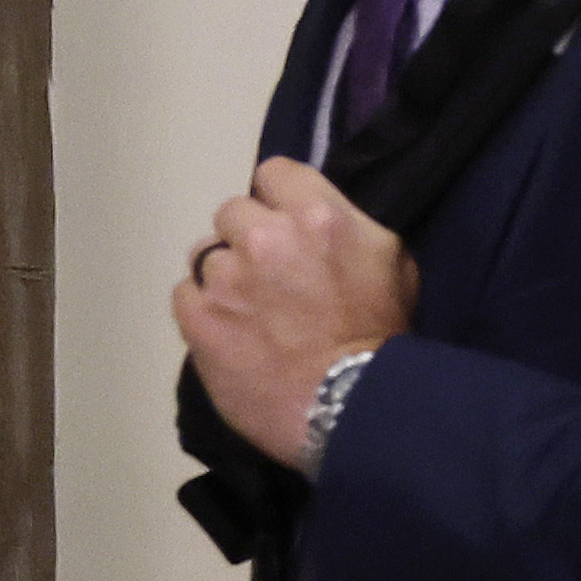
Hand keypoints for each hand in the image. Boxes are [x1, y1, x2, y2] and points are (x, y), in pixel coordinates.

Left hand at [176, 158, 414, 465]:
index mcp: (317, 216)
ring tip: (249, 311)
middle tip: (271, 275)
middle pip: (233, 212)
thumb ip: (351, 229)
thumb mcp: (394, 265)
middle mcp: (264, 236)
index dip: (280, 199)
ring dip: (224, 275)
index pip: (273, 173)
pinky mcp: (196, 315)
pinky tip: (231, 332)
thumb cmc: (381, 337)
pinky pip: (186, 294)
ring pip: (205, 254)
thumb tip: (322, 222)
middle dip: (249, 237)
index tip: (289, 226)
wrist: (351, 407)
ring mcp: (225, 277)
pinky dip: (204, 310)